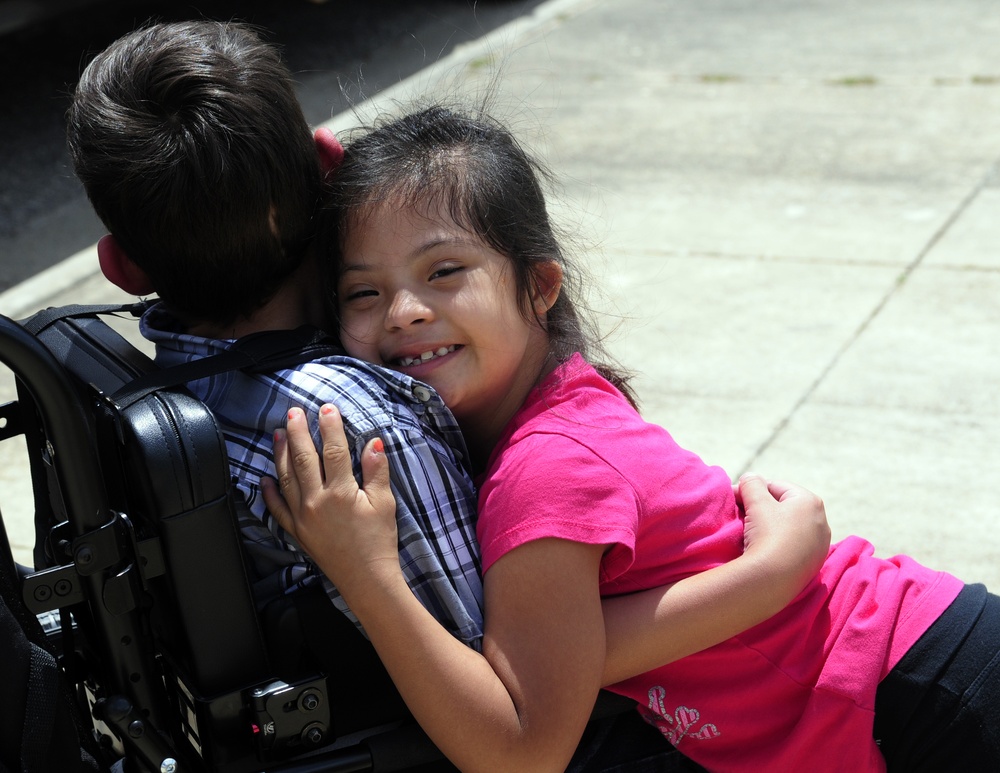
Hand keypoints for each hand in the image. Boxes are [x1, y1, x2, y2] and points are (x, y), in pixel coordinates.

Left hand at [261, 404, 398, 599]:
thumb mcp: (384, 503)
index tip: (327, 408)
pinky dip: (269, 492)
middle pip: (303, 459)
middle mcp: (316, 502)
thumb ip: (377, 471)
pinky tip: (265, 478)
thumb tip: (373, 443)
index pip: (333, 451)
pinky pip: (277, 508)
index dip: (330, 427)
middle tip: (294, 412)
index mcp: (341, 493)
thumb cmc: (378, 541)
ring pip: (286, 478)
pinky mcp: (296, 531)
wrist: (366, 579)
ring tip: (278, 433)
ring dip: (281, 453)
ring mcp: (302, 517)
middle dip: (298, 432)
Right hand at [735, 474, 830, 592]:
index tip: (735, 499)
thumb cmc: (767, 534)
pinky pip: (792, 546)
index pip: (775, 486)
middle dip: (762, 508)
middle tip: (741, 516)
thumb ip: (751, 484)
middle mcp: (821, 521)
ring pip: (788, 527)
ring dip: (770, 526)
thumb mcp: (756, 502)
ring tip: (751, 534)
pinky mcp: (813, 565)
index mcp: (810, 501)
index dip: (752, 490)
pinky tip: (764, 550)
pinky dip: (778, 544)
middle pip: (783, 507)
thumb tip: (750, 477)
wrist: (773, 580)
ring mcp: (819, 545)